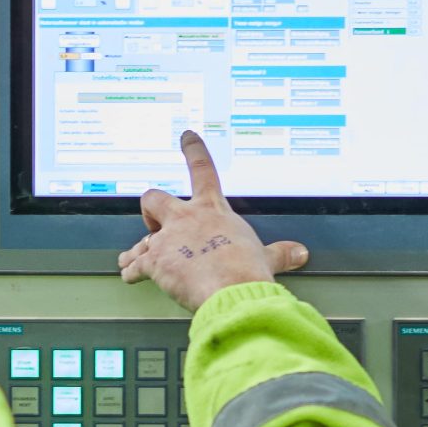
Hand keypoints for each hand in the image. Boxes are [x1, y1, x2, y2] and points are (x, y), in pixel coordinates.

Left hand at [118, 133, 309, 312]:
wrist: (232, 290)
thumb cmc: (247, 271)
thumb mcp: (265, 256)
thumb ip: (278, 252)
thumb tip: (298, 253)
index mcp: (212, 210)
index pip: (203, 169)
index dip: (194, 150)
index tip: (187, 136)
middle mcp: (185, 219)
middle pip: (154, 198)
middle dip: (151, 210)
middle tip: (155, 222)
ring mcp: (167, 239)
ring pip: (140, 236)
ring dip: (137, 248)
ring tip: (134, 258)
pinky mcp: (154, 262)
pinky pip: (134, 265)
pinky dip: (131, 272)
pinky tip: (129, 276)